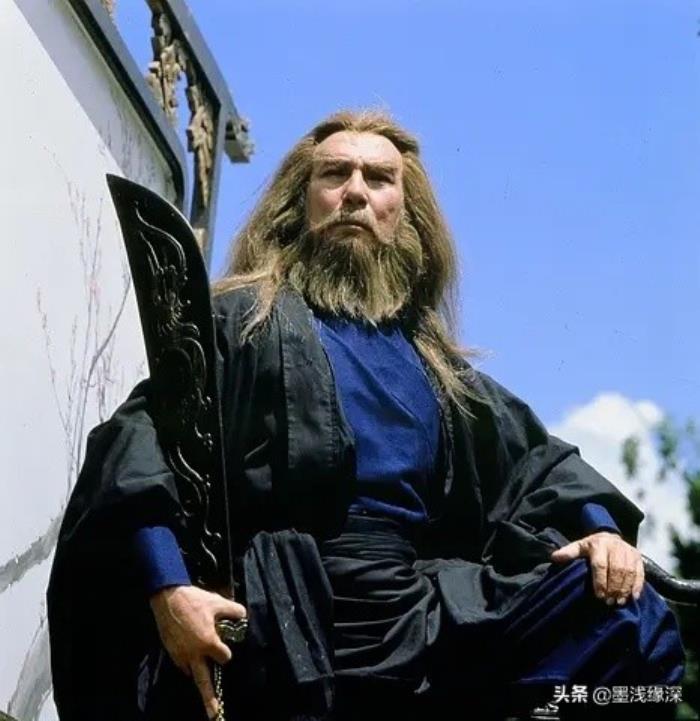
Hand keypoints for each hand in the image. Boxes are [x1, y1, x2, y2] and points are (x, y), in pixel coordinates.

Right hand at [150, 585, 246, 718]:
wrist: (167, 597)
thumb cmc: (195, 600)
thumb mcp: (218, 602)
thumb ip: (234, 611)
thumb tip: (243, 616)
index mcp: (208, 643)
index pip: (224, 657)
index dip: (226, 652)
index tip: (224, 644)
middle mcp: (194, 654)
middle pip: (204, 681)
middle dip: (210, 699)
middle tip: (215, 715)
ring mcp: (180, 655)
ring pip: (191, 672)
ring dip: (197, 674)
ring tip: (201, 682)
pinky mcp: (170, 652)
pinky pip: (181, 664)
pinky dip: (186, 664)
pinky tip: (189, 657)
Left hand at [550, 531, 643, 605]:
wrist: (610, 536)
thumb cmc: (592, 546)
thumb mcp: (579, 546)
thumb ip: (568, 552)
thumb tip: (554, 557)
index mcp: (599, 544)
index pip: (600, 564)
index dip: (599, 581)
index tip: (599, 596)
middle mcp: (615, 546)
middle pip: (616, 570)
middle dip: (613, 587)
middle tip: (609, 602)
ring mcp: (629, 552)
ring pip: (629, 572)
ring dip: (625, 589)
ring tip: (619, 602)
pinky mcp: (638, 557)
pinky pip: (640, 573)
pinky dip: (637, 586)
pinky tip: (633, 597)